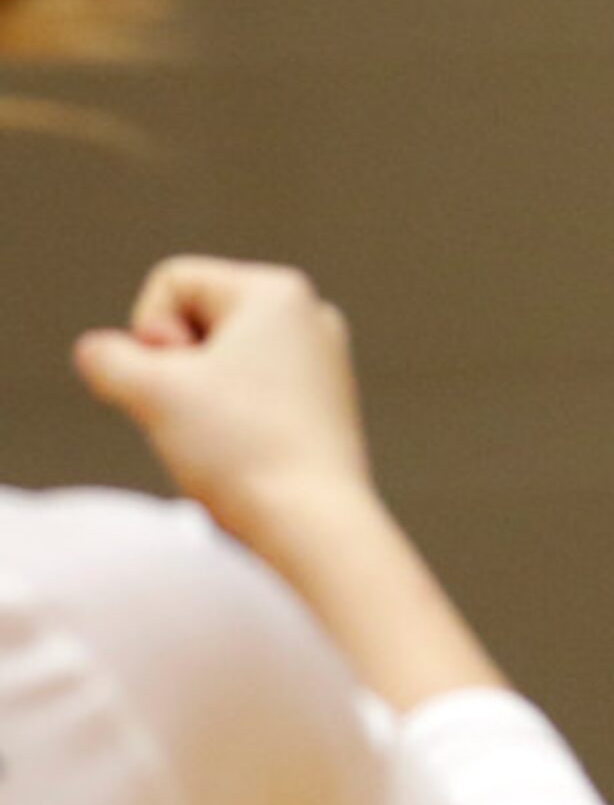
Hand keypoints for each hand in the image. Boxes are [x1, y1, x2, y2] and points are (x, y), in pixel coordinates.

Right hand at [73, 256, 374, 553]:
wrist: (310, 521)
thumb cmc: (240, 446)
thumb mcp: (149, 390)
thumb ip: (107, 357)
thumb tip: (99, 351)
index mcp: (279, 290)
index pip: (173, 283)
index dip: (151, 333)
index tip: (180, 380)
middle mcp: (311, 314)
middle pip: (196, 322)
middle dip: (176, 368)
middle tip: (201, 414)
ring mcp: (323, 360)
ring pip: (218, 364)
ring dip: (197, 399)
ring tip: (225, 438)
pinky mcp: (324, 404)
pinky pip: (248, 396)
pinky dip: (230, 421)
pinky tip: (246, 453)